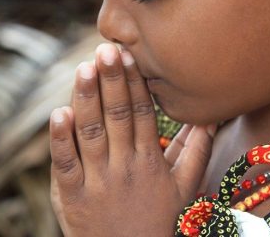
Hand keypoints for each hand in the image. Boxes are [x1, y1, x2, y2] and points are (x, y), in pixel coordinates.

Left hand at [49, 43, 216, 236]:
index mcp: (150, 161)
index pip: (143, 113)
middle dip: (112, 80)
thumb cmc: (159, 223)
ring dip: (87, 99)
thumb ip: (196, 150)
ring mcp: (97, 181)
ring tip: (84, 67)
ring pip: (91, 133)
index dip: (135, 83)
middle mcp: (124, 167)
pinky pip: (65, 163)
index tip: (130, 55)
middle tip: (107, 49)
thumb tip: (212, 116)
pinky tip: (58, 112)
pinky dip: (60, 139)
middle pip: (118, 116)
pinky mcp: (71, 196)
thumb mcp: (185, 188)